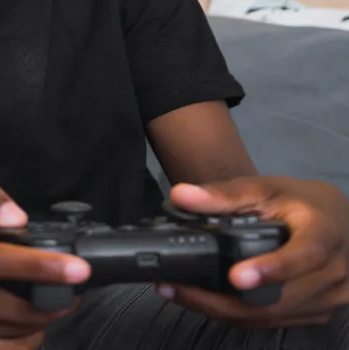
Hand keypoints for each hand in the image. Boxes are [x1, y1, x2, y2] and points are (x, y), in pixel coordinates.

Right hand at [0, 174, 90, 349]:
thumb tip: (16, 217)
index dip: (39, 266)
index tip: (79, 269)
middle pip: (14, 309)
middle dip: (54, 300)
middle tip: (72, 285)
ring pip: (15, 334)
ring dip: (41, 319)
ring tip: (42, 297)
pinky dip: (26, 338)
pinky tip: (24, 319)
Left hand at [160, 178, 348, 328]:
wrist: (335, 222)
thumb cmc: (304, 204)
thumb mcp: (267, 189)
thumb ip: (224, 194)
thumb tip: (182, 196)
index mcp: (325, 235)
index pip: (306, 256)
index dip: (272, 268)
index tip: (237, 276)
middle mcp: (334, 272)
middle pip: (279, 299)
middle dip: (223, 299)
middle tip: (178, 288)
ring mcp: (328, 297)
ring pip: (272, 316)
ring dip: (223, 310)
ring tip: (181, 294)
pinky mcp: (317, 312)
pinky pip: (274, 321)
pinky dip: (238, 315)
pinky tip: (207, 303)